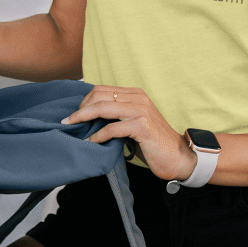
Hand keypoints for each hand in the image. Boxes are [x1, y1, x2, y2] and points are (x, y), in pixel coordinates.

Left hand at [62, 86, 197, 181]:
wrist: (177, 157)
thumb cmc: (152, 142)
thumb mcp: (133, 122)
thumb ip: (117, 115)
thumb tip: (90, 116)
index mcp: (135, 94)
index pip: (102, 89)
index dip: (85, 101)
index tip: (74, 114)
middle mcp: (138, 98)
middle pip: (99, 95)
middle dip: (80, 108)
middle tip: (70, 122)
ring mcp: (140, 110)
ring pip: (103, 108)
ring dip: (83, 118)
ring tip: (73, 128)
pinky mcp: (142, 126)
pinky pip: (112, 128)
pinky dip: (98, 136)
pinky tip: (91, 142)